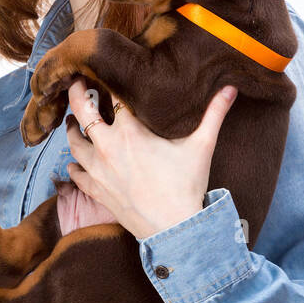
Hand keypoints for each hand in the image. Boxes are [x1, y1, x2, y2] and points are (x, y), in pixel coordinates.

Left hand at [63, 78, 237, 239]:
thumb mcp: (202, 147)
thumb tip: (231, 88)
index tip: (106, 74)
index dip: (110, 84)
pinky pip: (75, 173)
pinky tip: (74, 161)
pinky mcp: (95, 189)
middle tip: (76, 83)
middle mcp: (107, 146)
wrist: (173, 228)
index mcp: (130, 132)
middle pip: (83, 111)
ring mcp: (97, 169)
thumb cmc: (187, 186)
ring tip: (73, 120)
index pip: (114, 98)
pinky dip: (73, 165)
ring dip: (72, 129)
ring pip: (73, 142)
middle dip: (78, 93)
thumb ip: (214, 114)